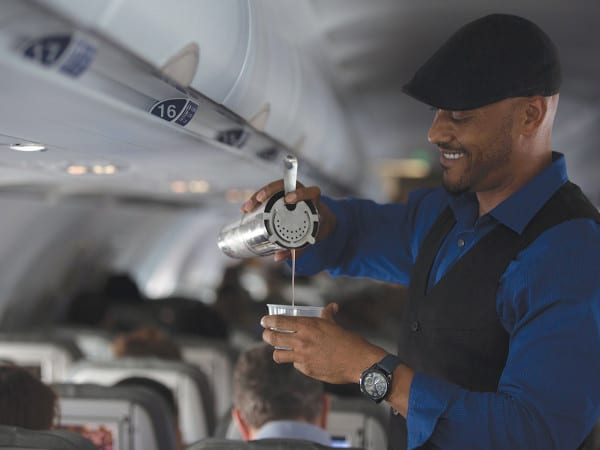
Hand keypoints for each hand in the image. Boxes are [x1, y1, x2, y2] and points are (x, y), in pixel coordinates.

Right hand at [241, 179, 336, 260]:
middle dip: (269, 190)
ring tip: (247, 208)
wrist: (320, 221)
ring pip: (272, 190)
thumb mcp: (310, 238)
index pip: (310, 192)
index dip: (299, 193)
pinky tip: (246, 209)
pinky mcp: (279, 196)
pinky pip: (267, 196)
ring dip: (257, 196)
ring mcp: (288, 192)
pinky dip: (255, 201)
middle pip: (284, 185)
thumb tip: (278, 257)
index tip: (289, 199)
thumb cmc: (317, 227)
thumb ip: (298, 249)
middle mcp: (300, 192)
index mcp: (314, 200)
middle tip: (258, 199)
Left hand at [261, 303, 386, 383]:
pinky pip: (295, 365)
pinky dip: (296, 362)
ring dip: (277, 352)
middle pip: (272, 338)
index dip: (268, 322)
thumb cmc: (347, 340)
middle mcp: (301, 341)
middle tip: (267, 335)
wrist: (357, 361)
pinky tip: (303, 359)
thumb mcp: (333, 324)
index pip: (278, 322)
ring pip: (277, 355)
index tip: (264, 322)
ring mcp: (302, 357)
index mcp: (306, 326)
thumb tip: (333, 306)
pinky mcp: (306, 370)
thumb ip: (328, 314)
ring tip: (280, 350)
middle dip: (267, 336)